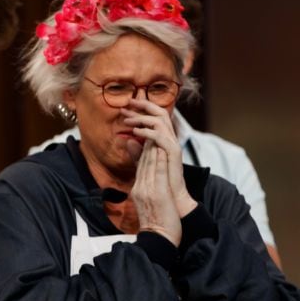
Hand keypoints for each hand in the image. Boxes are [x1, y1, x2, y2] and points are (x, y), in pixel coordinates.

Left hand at [122, 99, 195, 215]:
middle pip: (160, 113)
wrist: (172, 197)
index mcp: (164, 139)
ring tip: (127, 119)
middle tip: (127, 103)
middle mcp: (170, 139)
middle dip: (143, 105)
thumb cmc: (160, 181)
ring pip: (160, 121)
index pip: (155, 117)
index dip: (142, 109)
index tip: (126, 106)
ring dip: (142, 117)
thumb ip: (138, 152)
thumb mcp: (145, 164)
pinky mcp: (173, 152)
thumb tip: (128, 140)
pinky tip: (135, 131)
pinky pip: (161, 137)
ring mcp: (173, 144)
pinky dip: (147, 132)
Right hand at [130, 138, 181, 245]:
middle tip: (149, 127)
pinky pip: (157, 172)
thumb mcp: (148, 205)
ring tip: (154, 131)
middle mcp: (140, 188)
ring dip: (151, 146)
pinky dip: (157, 159)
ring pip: (149, 164)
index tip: (148, 136)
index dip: (144, 150)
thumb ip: (146, 190)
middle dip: (146, 143)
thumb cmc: (157, 225)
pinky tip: (160, 148)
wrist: (159, 239)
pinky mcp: (157, 193)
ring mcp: (148, 190)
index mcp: (138, 191)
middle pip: (143, 162)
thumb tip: (146, 180)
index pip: (140, 166)